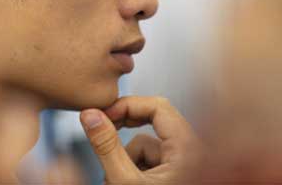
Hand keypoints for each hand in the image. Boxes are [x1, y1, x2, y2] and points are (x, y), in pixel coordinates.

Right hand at [80, 96, 202, 183]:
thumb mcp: (126, 183)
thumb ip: (106, 146)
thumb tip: (90, 115)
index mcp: (188, 149)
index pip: (158, 106)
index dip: (127, 105)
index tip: (102, 115)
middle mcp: (191, 153)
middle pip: (151, 126)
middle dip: (123, 138)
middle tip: (101, 137)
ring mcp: (185, 166)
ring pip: (148, 148)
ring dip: (126, 161)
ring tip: (113, 183)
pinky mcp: (176, 177)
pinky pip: (151, 164)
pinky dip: (134, 172)